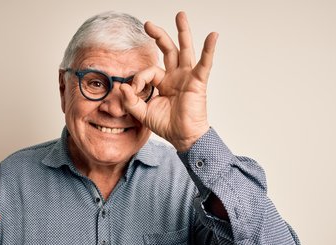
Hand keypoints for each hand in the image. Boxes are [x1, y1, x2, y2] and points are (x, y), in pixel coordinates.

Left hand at [121, 11, 217, 151]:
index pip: (148, 71)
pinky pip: (204, 63)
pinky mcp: (197, 82)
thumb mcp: (143, 113)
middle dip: (159, 36)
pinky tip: (212, 36)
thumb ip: (131, 101)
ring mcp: (187, 77)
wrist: (183, 137)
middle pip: (168, 50)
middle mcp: (175, 76)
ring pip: (184, 50)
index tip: (133, 91)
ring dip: (183, 32)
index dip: (138, 79)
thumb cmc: (167, 126)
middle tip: (148, 24)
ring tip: (180, 16)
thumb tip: (122, 87)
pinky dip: (208, 50)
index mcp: (163, 82)